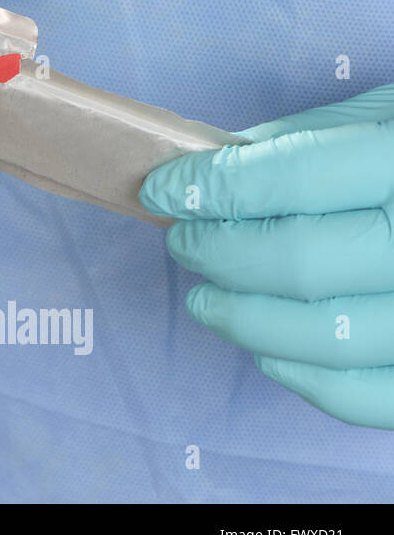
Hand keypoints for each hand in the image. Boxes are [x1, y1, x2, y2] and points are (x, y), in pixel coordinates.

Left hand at [140, 83, 393, 427]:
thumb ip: (313, 138)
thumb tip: (219, 167)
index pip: (290, 174)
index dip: (209, 185)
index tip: (163, 188)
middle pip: (299, 260)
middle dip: (218, 252)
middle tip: (180, 240)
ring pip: (327, 338)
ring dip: (245, 321)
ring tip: (205, 300)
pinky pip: (371, 396)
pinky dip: (305, 380)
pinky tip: (269, 353)